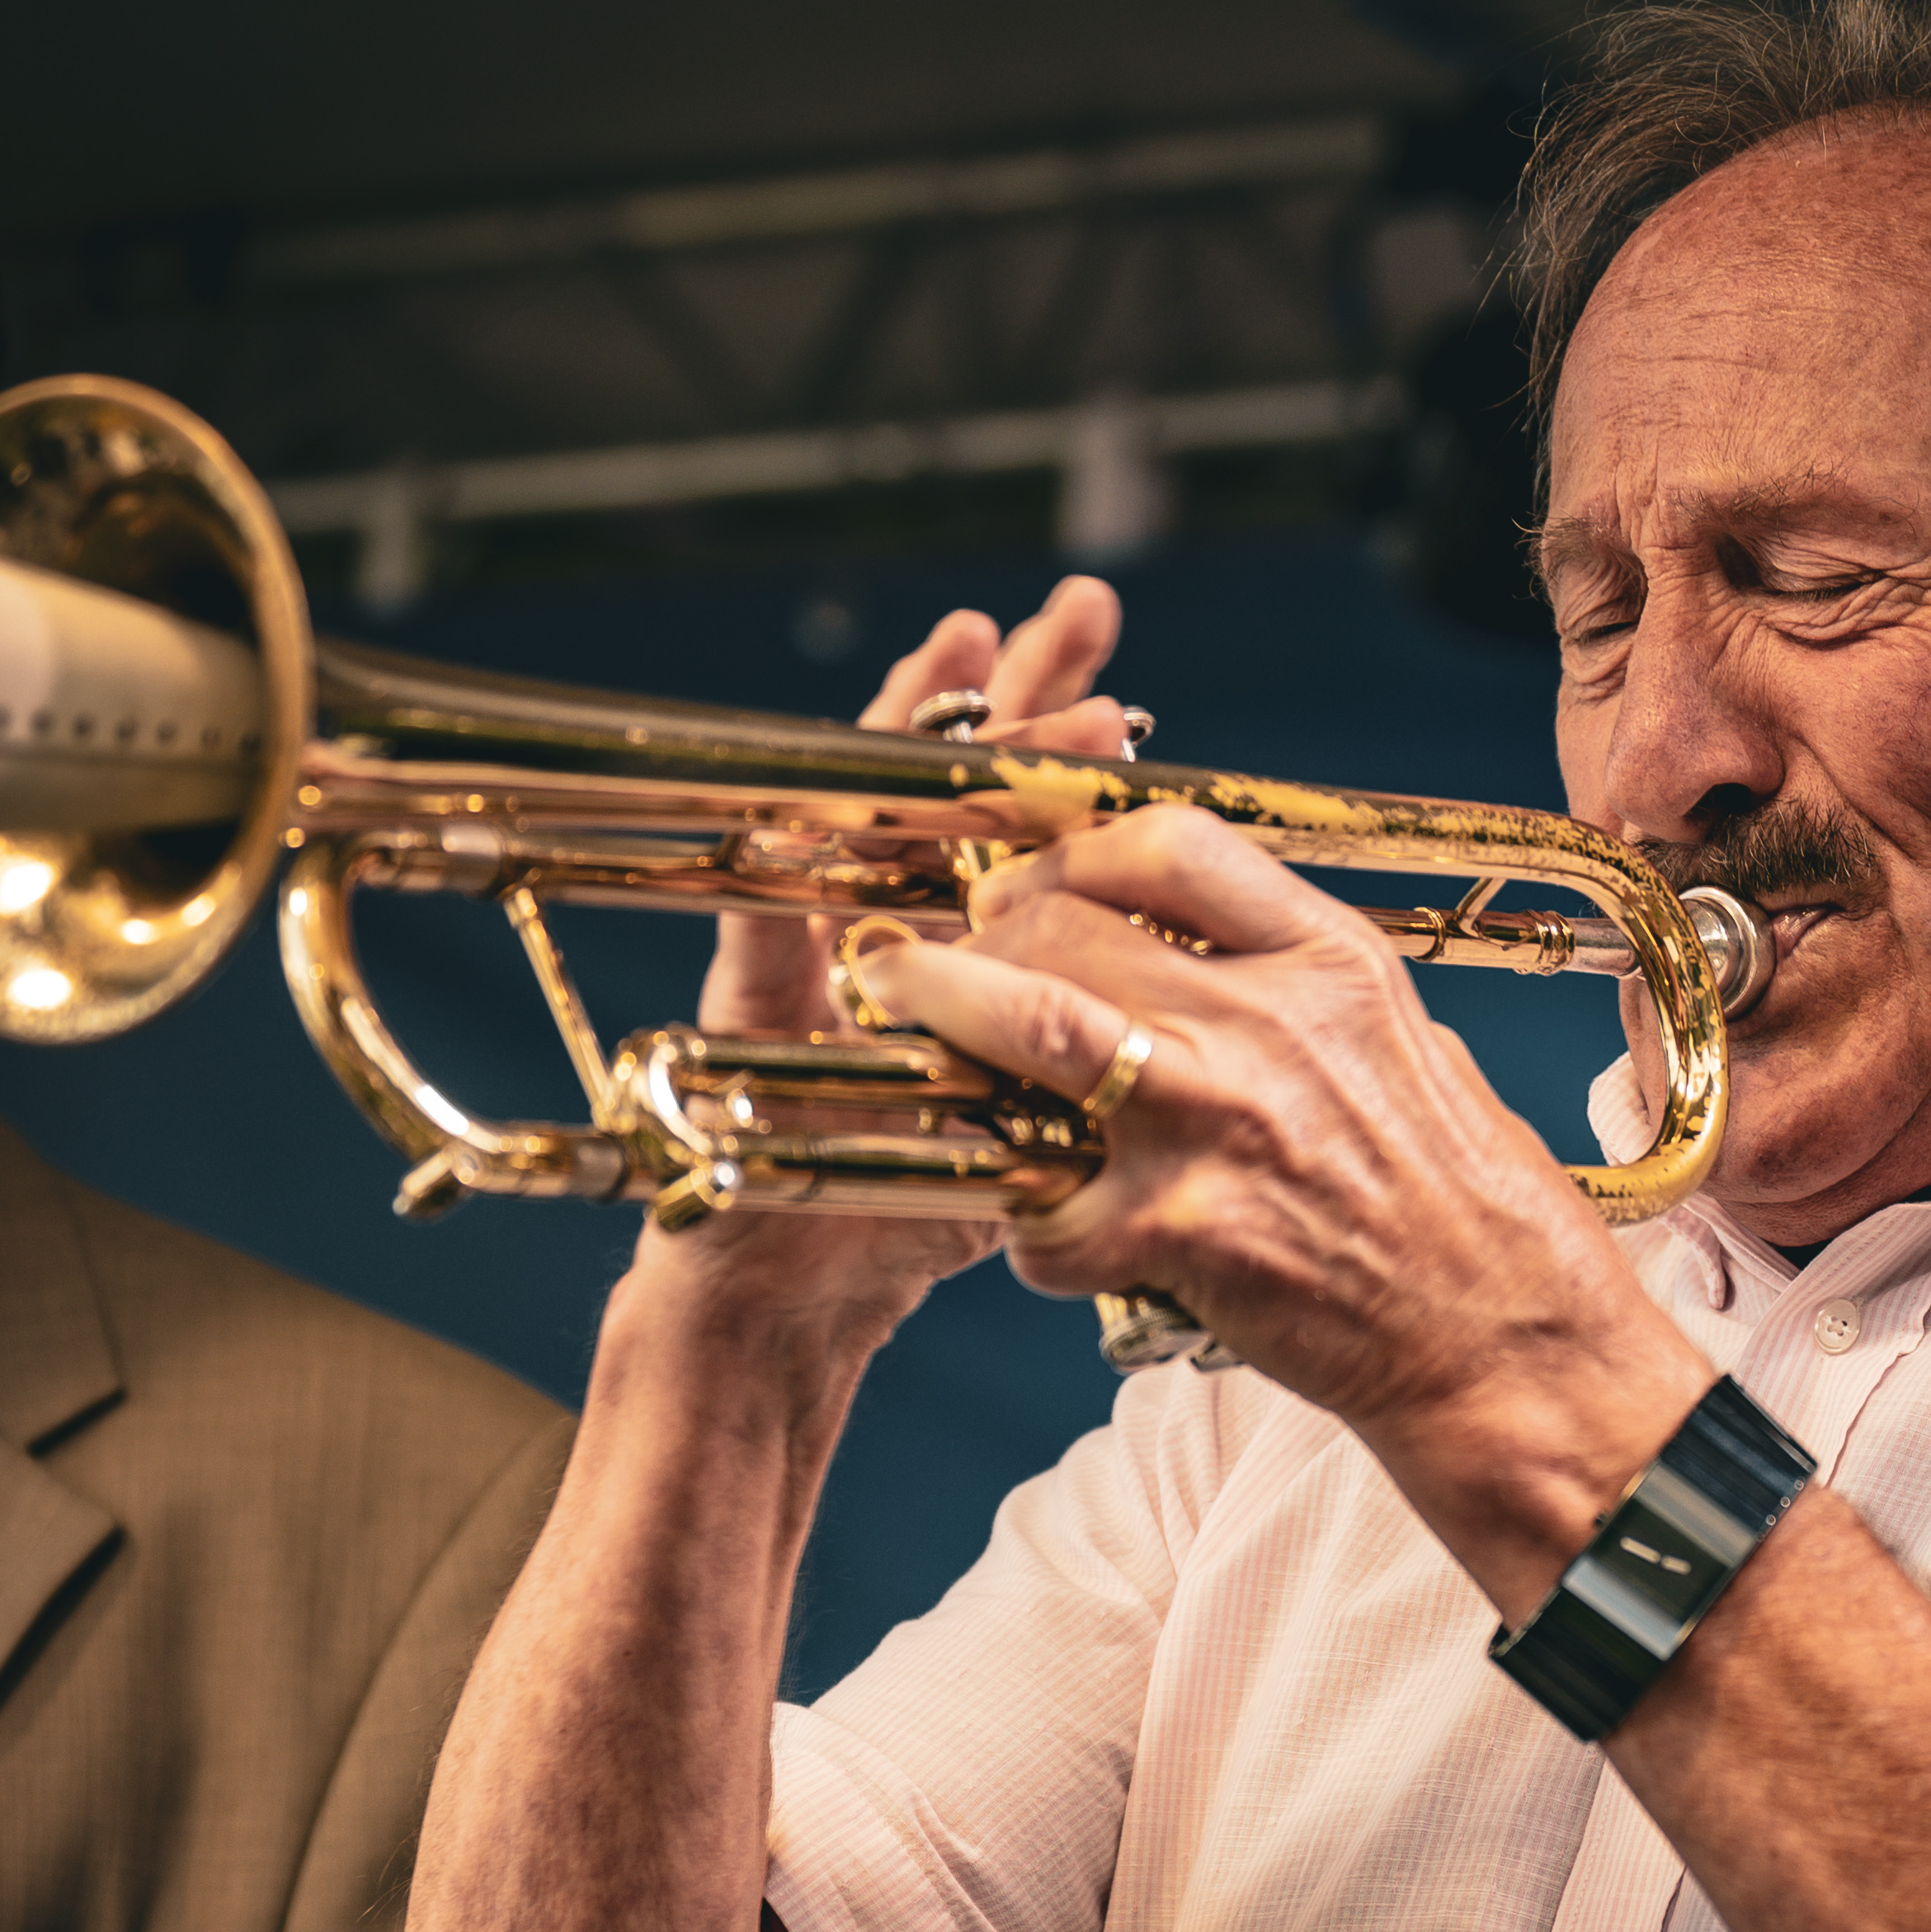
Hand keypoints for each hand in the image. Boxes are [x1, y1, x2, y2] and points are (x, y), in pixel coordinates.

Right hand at [620, 575, 1146, 1392]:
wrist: (779, 1316)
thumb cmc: (903, 1224)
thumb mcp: (1031, 1133)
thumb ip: (1087, 1061)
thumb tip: (1188, 1003)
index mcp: (965, 962)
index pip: (1026, 834)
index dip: (1074, 768)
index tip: (1134, 711)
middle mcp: (883, 935)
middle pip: (951, 786)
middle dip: (1014, 702)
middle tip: (1072, 614)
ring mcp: (807, 956)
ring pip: (861, 808)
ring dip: (915, 727)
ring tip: (966, 643)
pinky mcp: (742, 1005)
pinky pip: (769, 910)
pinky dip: (798, 839)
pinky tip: (832, 769)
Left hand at [830, 808, 1712, 1615]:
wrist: (1506, 1340)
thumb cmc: (1463, 1207)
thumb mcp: (1400, 1043)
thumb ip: (1294, 984)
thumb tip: (1186, 945)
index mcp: (1331, 962)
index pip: (1172, 842)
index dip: (1074, 847)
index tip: (1033, 876)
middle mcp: (1269, 1022)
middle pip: (1072, 924)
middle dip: (984, 933)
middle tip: (940, 958)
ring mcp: (1218, 1123)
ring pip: (1030, 1025)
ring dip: (945, 1012)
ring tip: (899, 1007)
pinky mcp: (1181, 1235)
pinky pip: (1047, 1214)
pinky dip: (1025, 1228)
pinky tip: (1050, 1238)